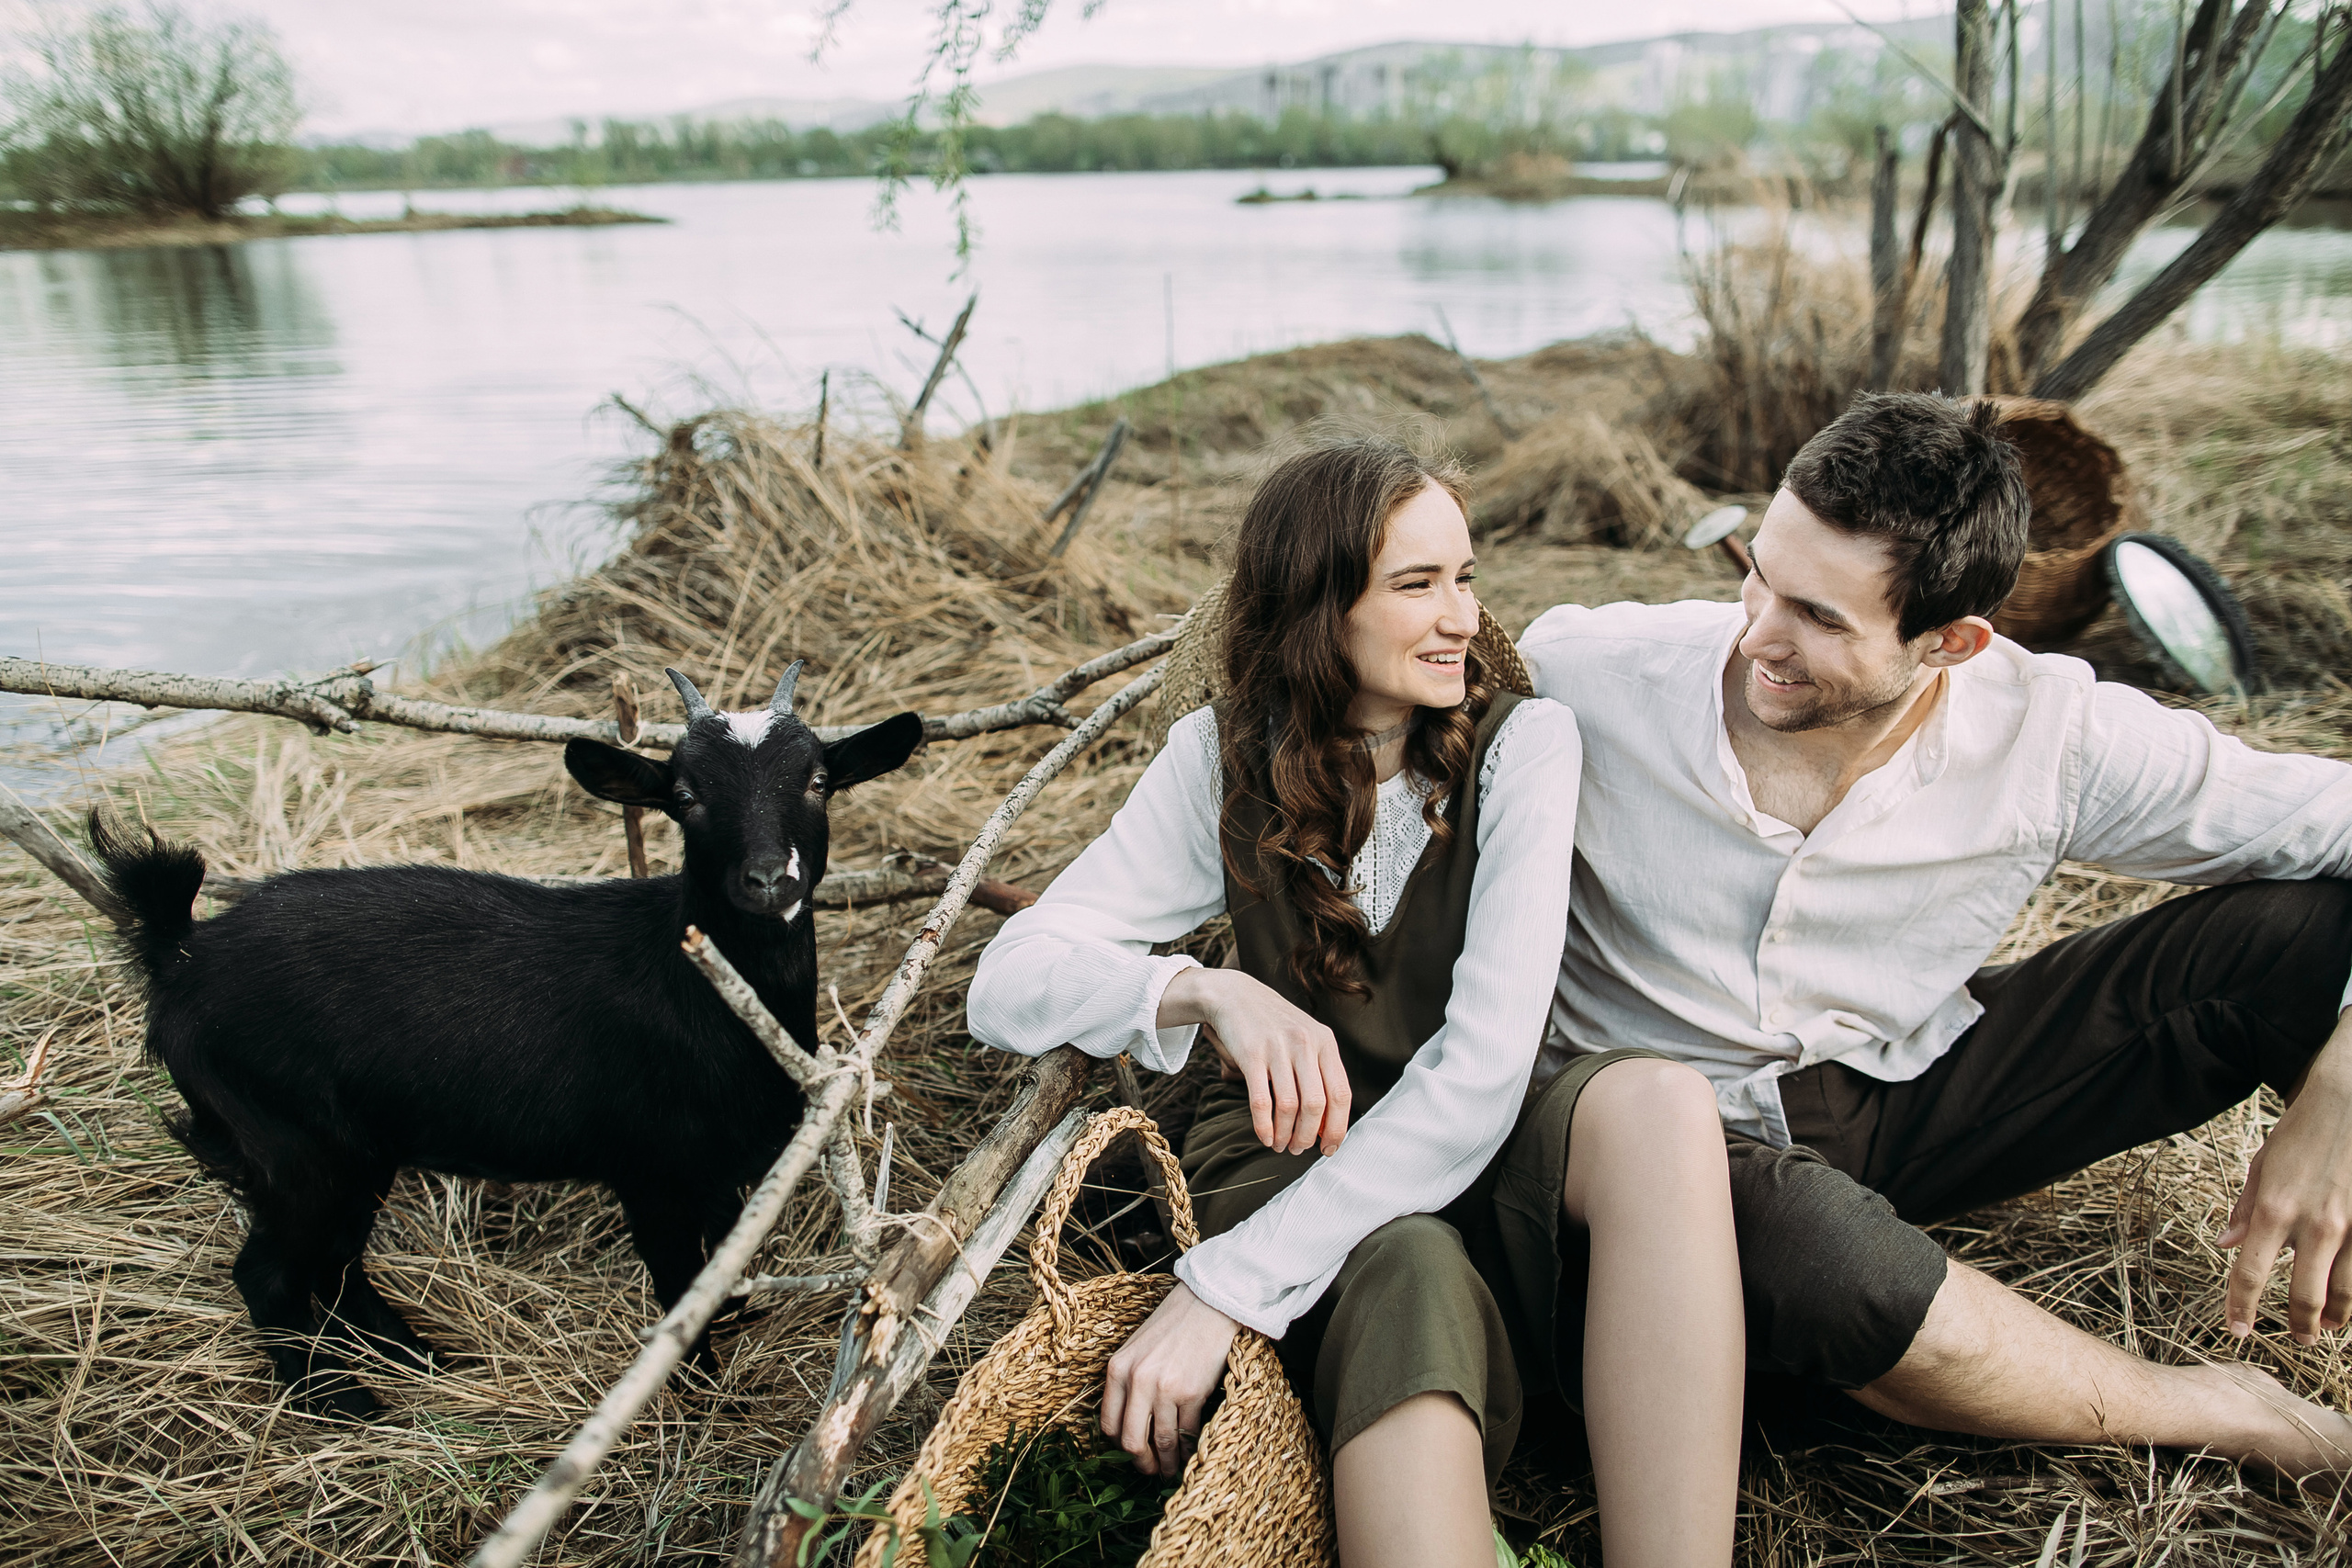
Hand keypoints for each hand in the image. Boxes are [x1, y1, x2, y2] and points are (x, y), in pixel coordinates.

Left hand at [1102, 1284, 1236, 1476]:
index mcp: (1118, 1369)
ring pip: (1162, 1441)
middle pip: (1132, 1440)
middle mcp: (1137, 1381)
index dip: (1119, 1447)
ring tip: (1172, 1470)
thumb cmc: (1173, 1324)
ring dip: (1168, 1462)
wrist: (1208, 1304)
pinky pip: (1187, 1432)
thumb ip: (1128, 1380)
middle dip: (1142, 1463)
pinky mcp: (1192, 1393)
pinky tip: (1190, 1453)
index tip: (1130, 1454)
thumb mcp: (1137, 1348)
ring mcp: (1165, 1389)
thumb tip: (1131, 1421)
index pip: (1109, 1423)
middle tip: (1151, 1471)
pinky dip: (1189, 1449)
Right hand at [1157, 968, 1350, 1154]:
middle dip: (1308, 1136)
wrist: (1236, 995)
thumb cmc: (1275, 1024)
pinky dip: (1264, 1126)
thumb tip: (1329, 1122)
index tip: (1329, 1148)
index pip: (1340, 1094)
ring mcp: (1278, 1049)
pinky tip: (1264, 1136)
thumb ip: (1320, 1072)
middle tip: (1298, 1149)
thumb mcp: (1307, 1038)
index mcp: (1325, 1042)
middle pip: (1315, 1105)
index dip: (1338, 1127)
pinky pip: (1261, 1101)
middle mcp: (1305, 1044)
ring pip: (1289, 1107)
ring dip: (1285, 1135)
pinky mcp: (1251, 1055)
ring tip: (1280, 1146)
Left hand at [2221, 1019, 2351, 1342]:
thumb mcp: (2264, 1165)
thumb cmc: (2303, 1132)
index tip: (2239, 1329)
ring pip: (2347, 1293)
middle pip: (2306, 1297)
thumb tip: (2230, 1245)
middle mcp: (2315, 1225)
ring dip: (2337, 1317)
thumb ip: (2247, 1209)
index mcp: (2275, 1210)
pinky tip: (2351, 1300)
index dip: (2243, 1309)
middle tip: (2298, 1339)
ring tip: (2329, 1326)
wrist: (2351, 1102)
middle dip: (2300, 1326)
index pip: (2252, 1274)